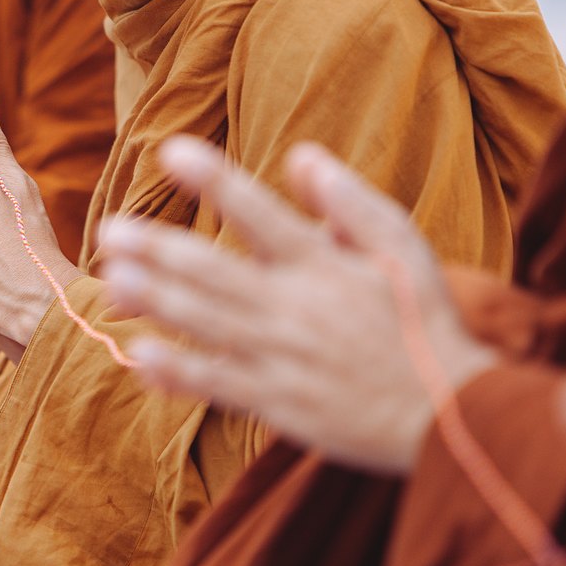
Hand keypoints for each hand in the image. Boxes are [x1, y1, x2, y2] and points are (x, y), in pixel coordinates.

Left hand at [99, 137, 498, 475]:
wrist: (456, 413)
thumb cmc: (425, 321)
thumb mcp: (403, 248)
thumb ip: (350, 201)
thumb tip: (301, 154)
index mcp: (322, 263)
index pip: (258, 212)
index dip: (213, 180)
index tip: (169, 151)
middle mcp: (296, 306)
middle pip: (214, 271)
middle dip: (158, 248)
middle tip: (109, 230)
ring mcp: (282, 356)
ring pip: (206, 323)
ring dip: (156, 301)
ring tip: (110, 281)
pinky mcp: (278, 402)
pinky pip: (218, 385)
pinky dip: (178, 372)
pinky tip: (139, 356)